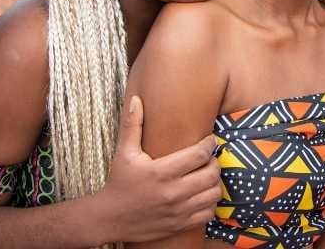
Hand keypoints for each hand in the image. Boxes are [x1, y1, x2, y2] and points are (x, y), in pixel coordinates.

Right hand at [95, 95, 221, 242]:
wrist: (110, 218)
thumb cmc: (119, 182)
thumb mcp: (124, 152)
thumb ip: (132, 125)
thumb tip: (136, 99)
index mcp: (161, 171)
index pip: (199, 154)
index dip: (209, 144)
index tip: (208, 140)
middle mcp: (172, 192)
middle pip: (211, 173)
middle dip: (214, 161)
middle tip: (208, 157)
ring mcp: (178, 211)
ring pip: (213, 193)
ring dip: (215, 182)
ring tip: (207, 174)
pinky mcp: (180, 224)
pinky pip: (208, 213)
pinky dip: (210, 202)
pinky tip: (202, 194)